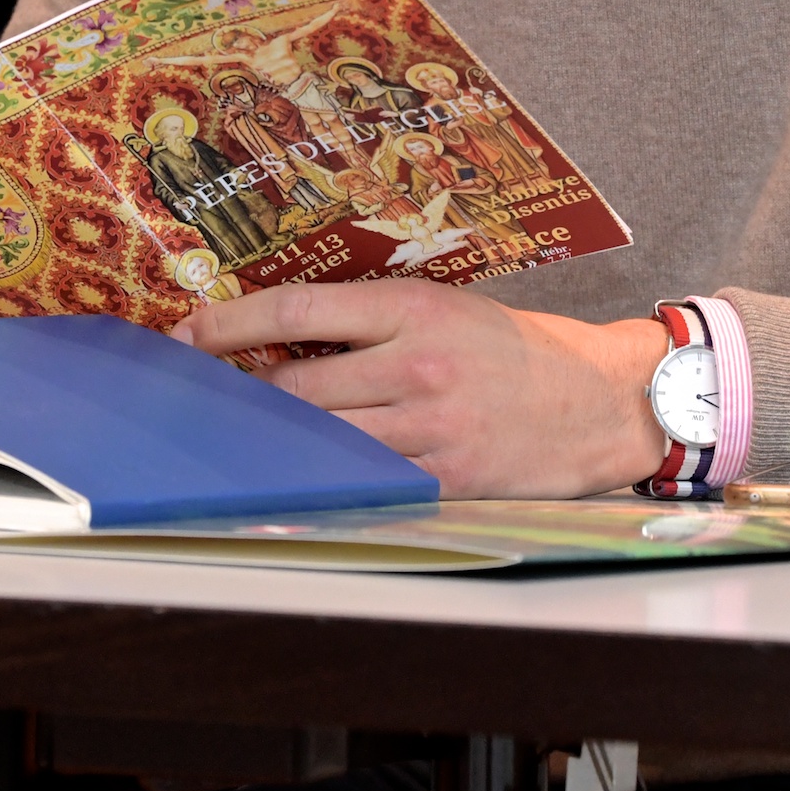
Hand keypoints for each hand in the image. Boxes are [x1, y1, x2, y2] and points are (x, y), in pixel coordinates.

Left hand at [173, 279, 668, 497]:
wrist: (603, 398)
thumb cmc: (520, 349)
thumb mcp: (449, 308)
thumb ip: (374, 322)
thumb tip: (284, 340)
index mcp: (414, 306)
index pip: (297, 309)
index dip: (228, 325)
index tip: (186, 334)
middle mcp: (417, 364)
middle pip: (295, 384)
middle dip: (241, 394)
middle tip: (203, 397)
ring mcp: (431, 428)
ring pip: (322, 437)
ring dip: (276, 441)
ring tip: (244, 439)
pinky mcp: (448, 480)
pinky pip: (365, 483)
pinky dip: (327, 479)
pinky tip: (304, 477)